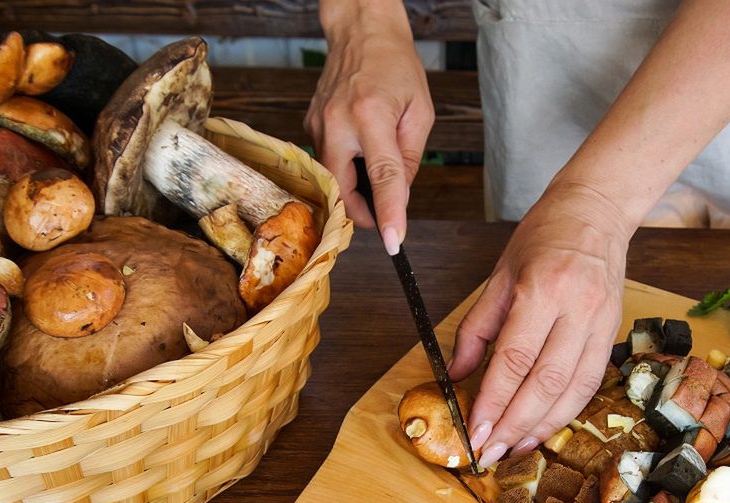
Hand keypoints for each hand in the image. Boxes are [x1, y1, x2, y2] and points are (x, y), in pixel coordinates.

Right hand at [307, 1, 433, 253]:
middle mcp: (337, 122)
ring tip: (375, 166)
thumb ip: (409, 159)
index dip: (390, 214)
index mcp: (370, 115)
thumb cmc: (396, 67)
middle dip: (364, 211)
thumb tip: (400, 197)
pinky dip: (347, 166)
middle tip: (385, 214)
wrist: (361, 31)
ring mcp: (317, 124)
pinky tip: (360, 147)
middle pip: (345, 188)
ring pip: (334, 179)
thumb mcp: (420, 112)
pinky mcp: (309, 126)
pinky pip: (328, 161)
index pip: (383, 177)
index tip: (395, 243)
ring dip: (356, 186)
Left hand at [448, 182, 629, 468]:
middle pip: (545, 383)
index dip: (494, 402)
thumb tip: (455, 376)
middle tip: (490, 452)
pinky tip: (544, 428)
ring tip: (514, 448)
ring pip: (572, 390)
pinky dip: (565, 411)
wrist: (597, 211)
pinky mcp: (613, 333)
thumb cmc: (543, 237)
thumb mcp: (498, 275)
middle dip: (515, 425)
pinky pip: (590, 383)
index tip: (475, 431)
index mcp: (542, 289)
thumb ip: (476, 328)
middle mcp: (576, 309)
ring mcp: (600, 323)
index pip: (514, 359)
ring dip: (542, 427)